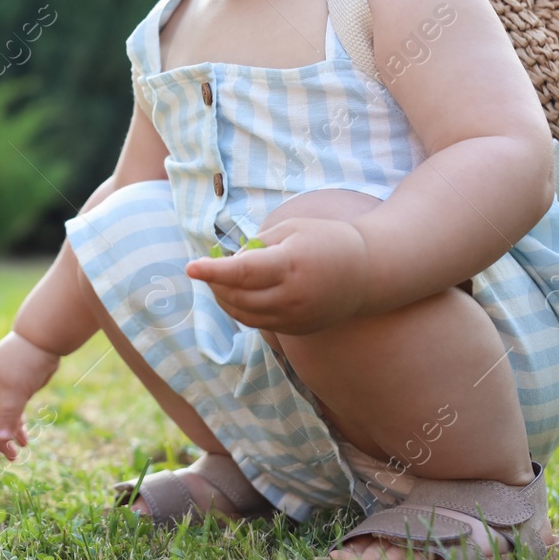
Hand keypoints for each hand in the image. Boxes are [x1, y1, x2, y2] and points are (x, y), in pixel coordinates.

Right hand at [0, 330, 60, 464]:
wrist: (44, 340)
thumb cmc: (24, 361)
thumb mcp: (14, 389)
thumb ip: (7, 415)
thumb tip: (0, 439)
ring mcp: (0, 391)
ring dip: (4, 439)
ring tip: (14, 456)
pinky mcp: (15, 392)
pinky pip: (12, 415)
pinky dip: (16, 428)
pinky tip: (24, 442)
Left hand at [185, 216, 369, 334]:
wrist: (368, 272)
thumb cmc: (326, 240)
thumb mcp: (291, 229)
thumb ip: (257, 246)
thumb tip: (228, 263)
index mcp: (291, 265)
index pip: (242, 273)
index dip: (213, 271)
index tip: (190, 267)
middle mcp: (292, 297)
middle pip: (237, 296)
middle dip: (215, 282)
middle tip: (205, 266)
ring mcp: (295, 317)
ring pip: (244, 314)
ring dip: (223, 298)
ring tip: (218, 279)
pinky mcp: (297, 329)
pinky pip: (258, 323)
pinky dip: (240, 309)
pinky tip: (236, 293)